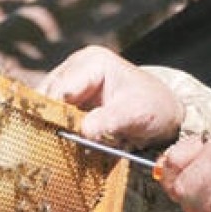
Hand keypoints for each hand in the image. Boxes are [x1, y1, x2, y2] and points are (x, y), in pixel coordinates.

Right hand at [39, 46, 184, 149]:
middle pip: (47, 96)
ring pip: (46, 108)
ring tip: (55, 149)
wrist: (164, 114)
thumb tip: (85, 131)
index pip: (61, 88)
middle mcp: (76, 68)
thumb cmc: (154, 107)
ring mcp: (71, 83)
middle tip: (51, 147)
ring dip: (51, 128)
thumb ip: (110, 120)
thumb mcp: (136, 114)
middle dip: (50, 122)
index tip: (56, 139)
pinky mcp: (70, 101)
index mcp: (92, 62)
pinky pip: (54, 116)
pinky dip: (57, 131)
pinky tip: (61, 146)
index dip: (55, 114)